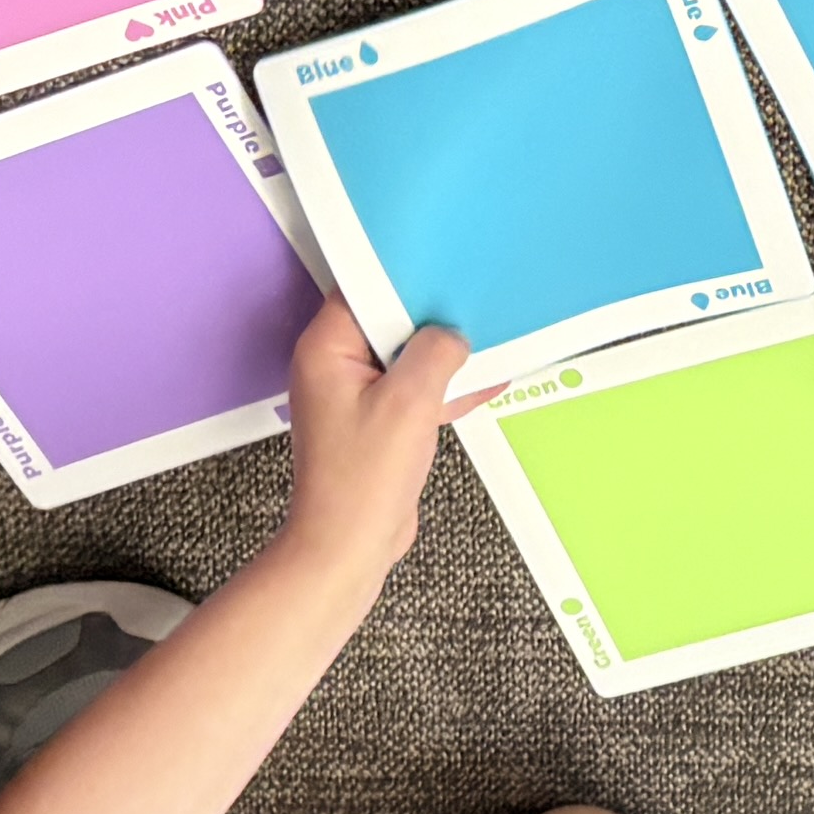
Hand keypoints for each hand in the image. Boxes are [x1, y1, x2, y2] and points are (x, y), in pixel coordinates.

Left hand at [280, 295, 462, 569]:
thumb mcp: (409, 402)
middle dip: (431, 317)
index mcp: (326, 350)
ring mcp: (356, 395)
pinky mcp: (377, 421)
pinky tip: (484, 380)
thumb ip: (436, 354)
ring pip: (406, 357)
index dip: (404, 278)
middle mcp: (335, 366)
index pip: (364, 290)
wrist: (349, 546)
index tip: (442, 268)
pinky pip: (414, 390)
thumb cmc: (360, 482)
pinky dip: (444, 387)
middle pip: (389, 322)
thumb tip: (453, 336)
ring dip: (443, 355)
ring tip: (486, 337)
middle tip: (471, 300)